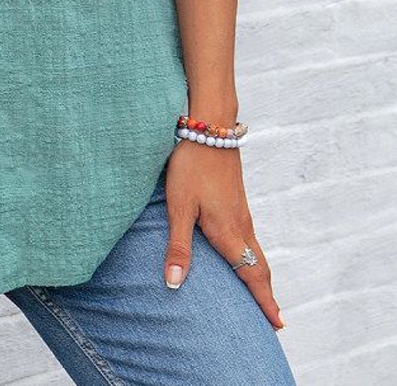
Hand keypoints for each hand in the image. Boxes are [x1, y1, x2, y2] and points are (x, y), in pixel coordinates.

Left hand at [163, 138, 284, 331]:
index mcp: (228, 231)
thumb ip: (178, 245)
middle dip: (266, 293)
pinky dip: (254, 255)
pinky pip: (250, 236)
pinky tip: (244, 253)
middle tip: (275, 320)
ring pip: (256, 250)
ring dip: (260, 274)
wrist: (210, 127)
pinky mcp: (236, 199)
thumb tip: (174, 284)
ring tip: (262, 293)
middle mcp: (241, 224)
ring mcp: (241, 210)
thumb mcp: (178, 206)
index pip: (251, 274)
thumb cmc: (191, 166)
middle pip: (259, 266)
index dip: (264, 301)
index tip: (277, 325)